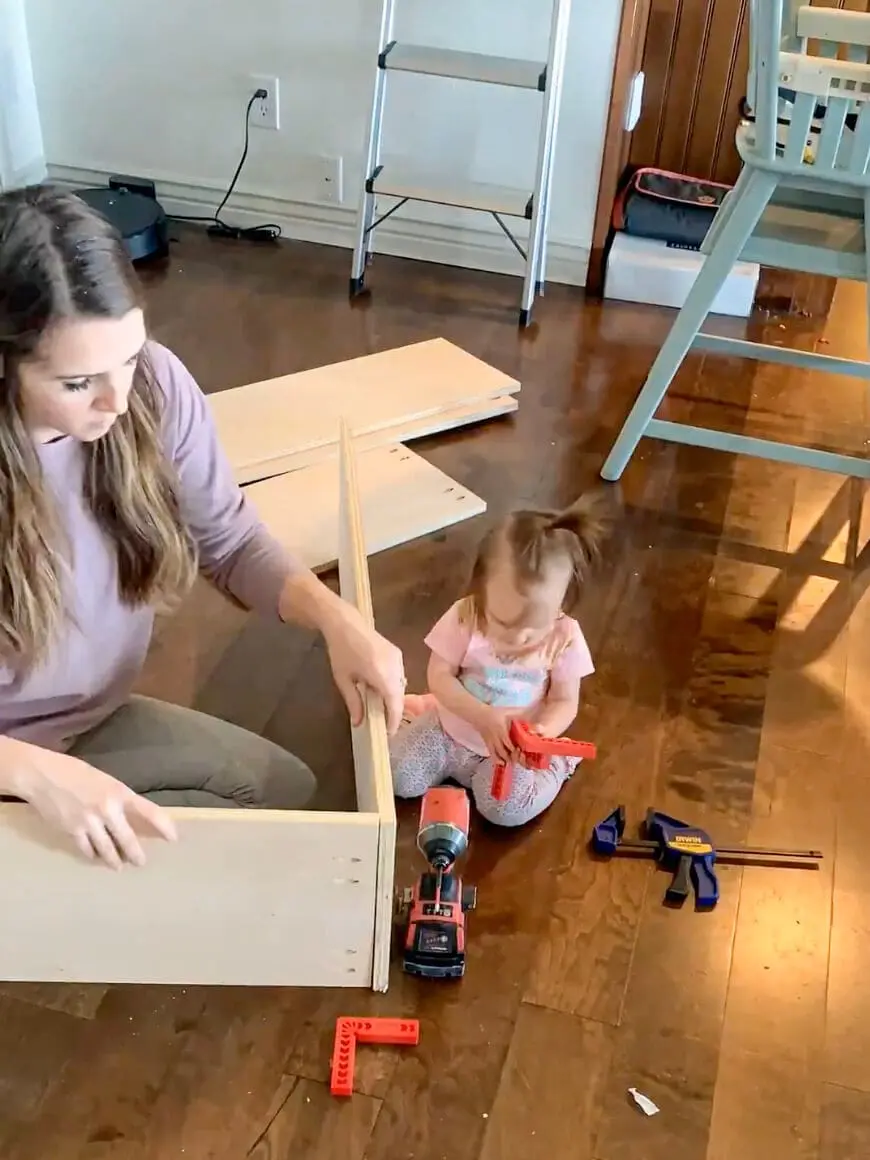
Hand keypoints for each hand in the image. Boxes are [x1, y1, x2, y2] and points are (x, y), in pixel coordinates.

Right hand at [5, 740, 176, 868]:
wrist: (43, 775)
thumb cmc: (75, 772)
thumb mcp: (104, 780)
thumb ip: (117, 798)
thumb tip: (130, 816)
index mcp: (120, 792)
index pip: (150, 812)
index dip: (164, 826)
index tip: (173, 838)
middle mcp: (108, 809)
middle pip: (127, 839)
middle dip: (136, 854)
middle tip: (141, 862)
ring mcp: (90, 822)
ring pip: (107, 849)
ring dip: (114, 860)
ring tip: (120, 866)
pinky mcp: (72, 831)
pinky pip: (87, 849)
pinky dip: (92, 855)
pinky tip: (95, 858)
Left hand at [321, 600, 405, 734]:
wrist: (345, 623)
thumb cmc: (341, 651)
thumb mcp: (343, 679)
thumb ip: (353, 702)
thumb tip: (359, 723)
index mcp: (381, 675)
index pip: (395, 704)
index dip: (394, 721)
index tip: (389, 733)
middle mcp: (395, 667)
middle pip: (399, 696)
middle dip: (393, 711)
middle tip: (382, 723)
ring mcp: (398, 658)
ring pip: (401, 686)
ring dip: (392, 697)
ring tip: (379, 705)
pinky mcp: (397, 653)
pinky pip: (399, 675)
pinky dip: (392, 685)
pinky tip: (379, 687)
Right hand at [475, 706, 520, 764]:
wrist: (479, 715)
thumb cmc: (495, 713)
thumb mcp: (508, 711)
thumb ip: (520, 713)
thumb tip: (533, 714)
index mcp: (501, 729)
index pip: (508, 743)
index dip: (514, 749)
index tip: (521, 751)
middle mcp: (495, 737)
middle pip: (502, 751)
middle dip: (511, 757)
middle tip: (520, 758)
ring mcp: (490, 742)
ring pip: (497, 755)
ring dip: (505, 760)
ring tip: (513, 761)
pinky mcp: (487, 744)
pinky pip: (492, 754)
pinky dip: (497, 760)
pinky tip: (502, 763)